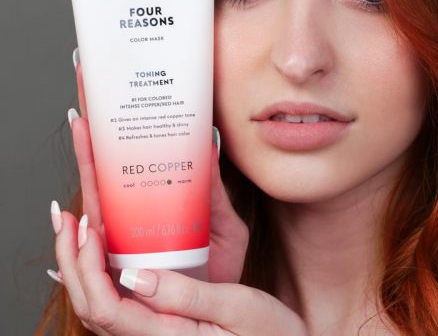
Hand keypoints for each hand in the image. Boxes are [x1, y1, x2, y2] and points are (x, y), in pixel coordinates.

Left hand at [55, 215, 306, 334]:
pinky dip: (100, 270)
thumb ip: (185, 297)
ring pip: (98, 303)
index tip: (88, 228)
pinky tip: (103, 246)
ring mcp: (153, 332)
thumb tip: (136, 276)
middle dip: (71, 259)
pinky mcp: (161, 321)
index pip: (105, 308)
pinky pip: (117, 299)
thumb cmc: (266, 333)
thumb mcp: (234, 308)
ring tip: (76, 225)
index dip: (87, 268)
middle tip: (66, 217)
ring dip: (80, 263)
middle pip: (90, 305)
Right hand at [67, 49, 248, 282]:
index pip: (124, 166)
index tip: (106, 99)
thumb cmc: (220, 270)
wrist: (224, 314)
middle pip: (101, 177)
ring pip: (90, 209)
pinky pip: (89, 265)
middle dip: (90, 139)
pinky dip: (76, 245)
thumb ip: (213, 190)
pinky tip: (74, 218)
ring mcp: (120, 249)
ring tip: (84, 133)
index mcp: (149, 207)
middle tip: (86, 100)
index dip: (112, 135)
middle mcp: (128, 224)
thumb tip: (209, 143)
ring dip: (82, 171)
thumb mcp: (224, 224)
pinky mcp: (119, 280)